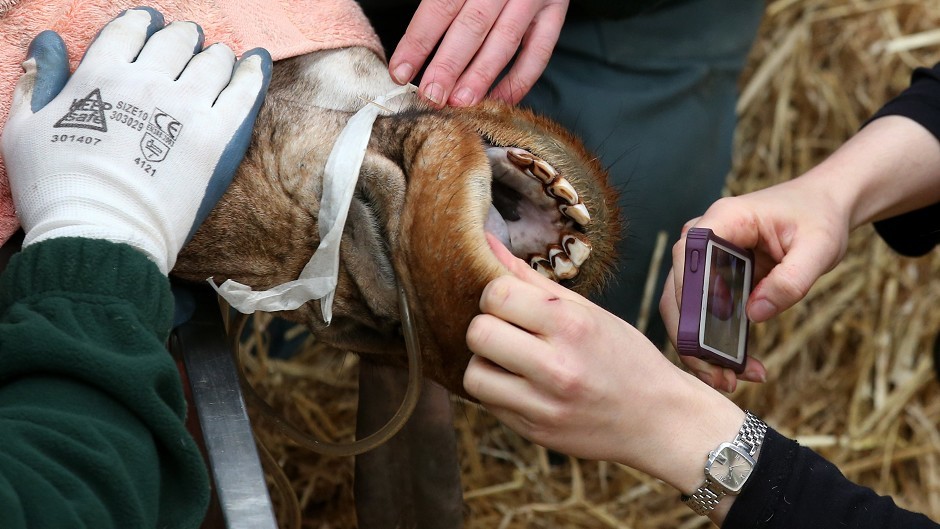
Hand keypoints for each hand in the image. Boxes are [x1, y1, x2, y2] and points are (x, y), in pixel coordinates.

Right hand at [1, 7, 271, 273]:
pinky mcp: (218, 137)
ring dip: (215, 54)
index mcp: (101, 76)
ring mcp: (187, 109)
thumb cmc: (57, 190)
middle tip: (188, 40)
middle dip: (182, 36)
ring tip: (218, 56)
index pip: (128, 31)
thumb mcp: (23, 130)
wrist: (102, 233)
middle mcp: (148, 83)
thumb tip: (48, 42)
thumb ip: (39, 82)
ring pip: (212, 63)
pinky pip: (244, 93)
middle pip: (174, 42)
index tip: (150, 23)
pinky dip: (252, 73)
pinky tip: (257, 63)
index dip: (141, 23)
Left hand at [388, 0, 568, 106]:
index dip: (419, 40)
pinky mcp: (554, 13)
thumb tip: (410, 47)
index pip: (440, 6)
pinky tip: (497, 101)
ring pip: (505, 41)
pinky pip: (539, 52)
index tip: (401, 70)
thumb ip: (438, 1)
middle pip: (472, 26)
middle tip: (431, 95)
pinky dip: (520, 81)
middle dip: (449, 66)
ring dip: (481, 76)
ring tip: (460, 102)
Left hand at [463, 234, 743, 478]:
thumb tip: (487, 242)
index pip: (497, 294)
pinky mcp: (534, 432)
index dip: (495, 293)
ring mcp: (543, 405)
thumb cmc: (626, 358)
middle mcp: (556, 366)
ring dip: (485, 363)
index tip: (509, 300)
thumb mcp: (589, 312)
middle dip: (485, 326)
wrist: (658, 420)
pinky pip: (487, 404)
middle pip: (478, 333)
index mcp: (572, 325)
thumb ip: (533, 280)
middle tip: (506, 330)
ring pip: (473, 374)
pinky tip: (521, 385)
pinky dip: (496, 390)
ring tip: (511, 360)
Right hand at [659, 180, 851, 390]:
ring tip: (730, 379)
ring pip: (682, 307)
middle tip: (722, 376)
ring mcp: (702, 258)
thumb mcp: (820, 248)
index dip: (692, 297)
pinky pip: (700, 312)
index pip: (690, 257)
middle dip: (692, 337)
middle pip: (677, 290)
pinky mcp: (710, 278)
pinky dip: (712, 341)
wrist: (822, 207)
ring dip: (699, 346)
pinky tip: (738, 365)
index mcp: (724, 218)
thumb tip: (755, 313)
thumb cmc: (819, 219)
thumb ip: (791, 279)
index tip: (710, 335)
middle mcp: (702, 236)